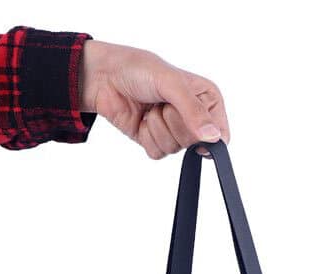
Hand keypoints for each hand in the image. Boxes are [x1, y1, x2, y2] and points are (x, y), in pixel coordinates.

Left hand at [79, 40, 229, 158]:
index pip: (220, 133)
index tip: (190, 120)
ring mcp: (175, 130)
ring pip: (175, 149)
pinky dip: (147, 138)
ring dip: (158, 128)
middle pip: (196, 144)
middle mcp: (194, 116)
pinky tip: (142, 120)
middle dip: (175, 124)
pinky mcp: (156, 140)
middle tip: (163, 104)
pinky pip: (159, 153)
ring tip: (151, 108)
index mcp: (207, 99)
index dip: (206, 134)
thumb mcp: (171, 83)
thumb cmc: (138, 69)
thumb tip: (213, 137)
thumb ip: (193, 111)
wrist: (104, 77)